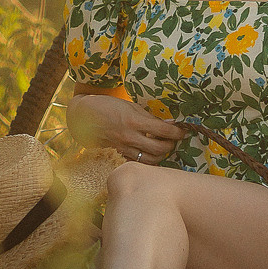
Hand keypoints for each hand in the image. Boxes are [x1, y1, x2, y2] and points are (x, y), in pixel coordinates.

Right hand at [66, 92, 185, 163]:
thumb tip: (169, 123)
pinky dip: (147, 161)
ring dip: (161, 155)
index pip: (163, 131)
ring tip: (164, 148)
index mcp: (134, 121)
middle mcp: (129, 137)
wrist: (84, 116)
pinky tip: (150, 154)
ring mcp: (123, 147)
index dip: (177, 132)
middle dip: (171, 145)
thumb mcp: (130, 106)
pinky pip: (137, 162)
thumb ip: (149, 117)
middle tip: (175, 140)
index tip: (183, 131)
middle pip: (159, 149)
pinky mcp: (118, 154)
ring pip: (150, 160)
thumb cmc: (109, 106)